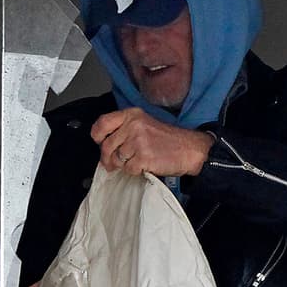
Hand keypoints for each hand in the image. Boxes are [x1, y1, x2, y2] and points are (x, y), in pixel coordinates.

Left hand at [90, 108, 213, 178]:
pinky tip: (143, 167)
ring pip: (116, 159)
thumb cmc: (169, 139)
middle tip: (111, 164)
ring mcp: (138, 142)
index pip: (103, 123)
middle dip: (107, 158)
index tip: (99, 142)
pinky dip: (134, 171)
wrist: (189, 149)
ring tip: (132, 164)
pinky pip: (128, 169)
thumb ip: (126, 128)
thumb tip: (106, 143)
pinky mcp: (143, 158)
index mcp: (132, 115)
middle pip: (107, 145)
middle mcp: (133, 126)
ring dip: (122, 165)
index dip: (97, 135)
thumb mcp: (145, 123)